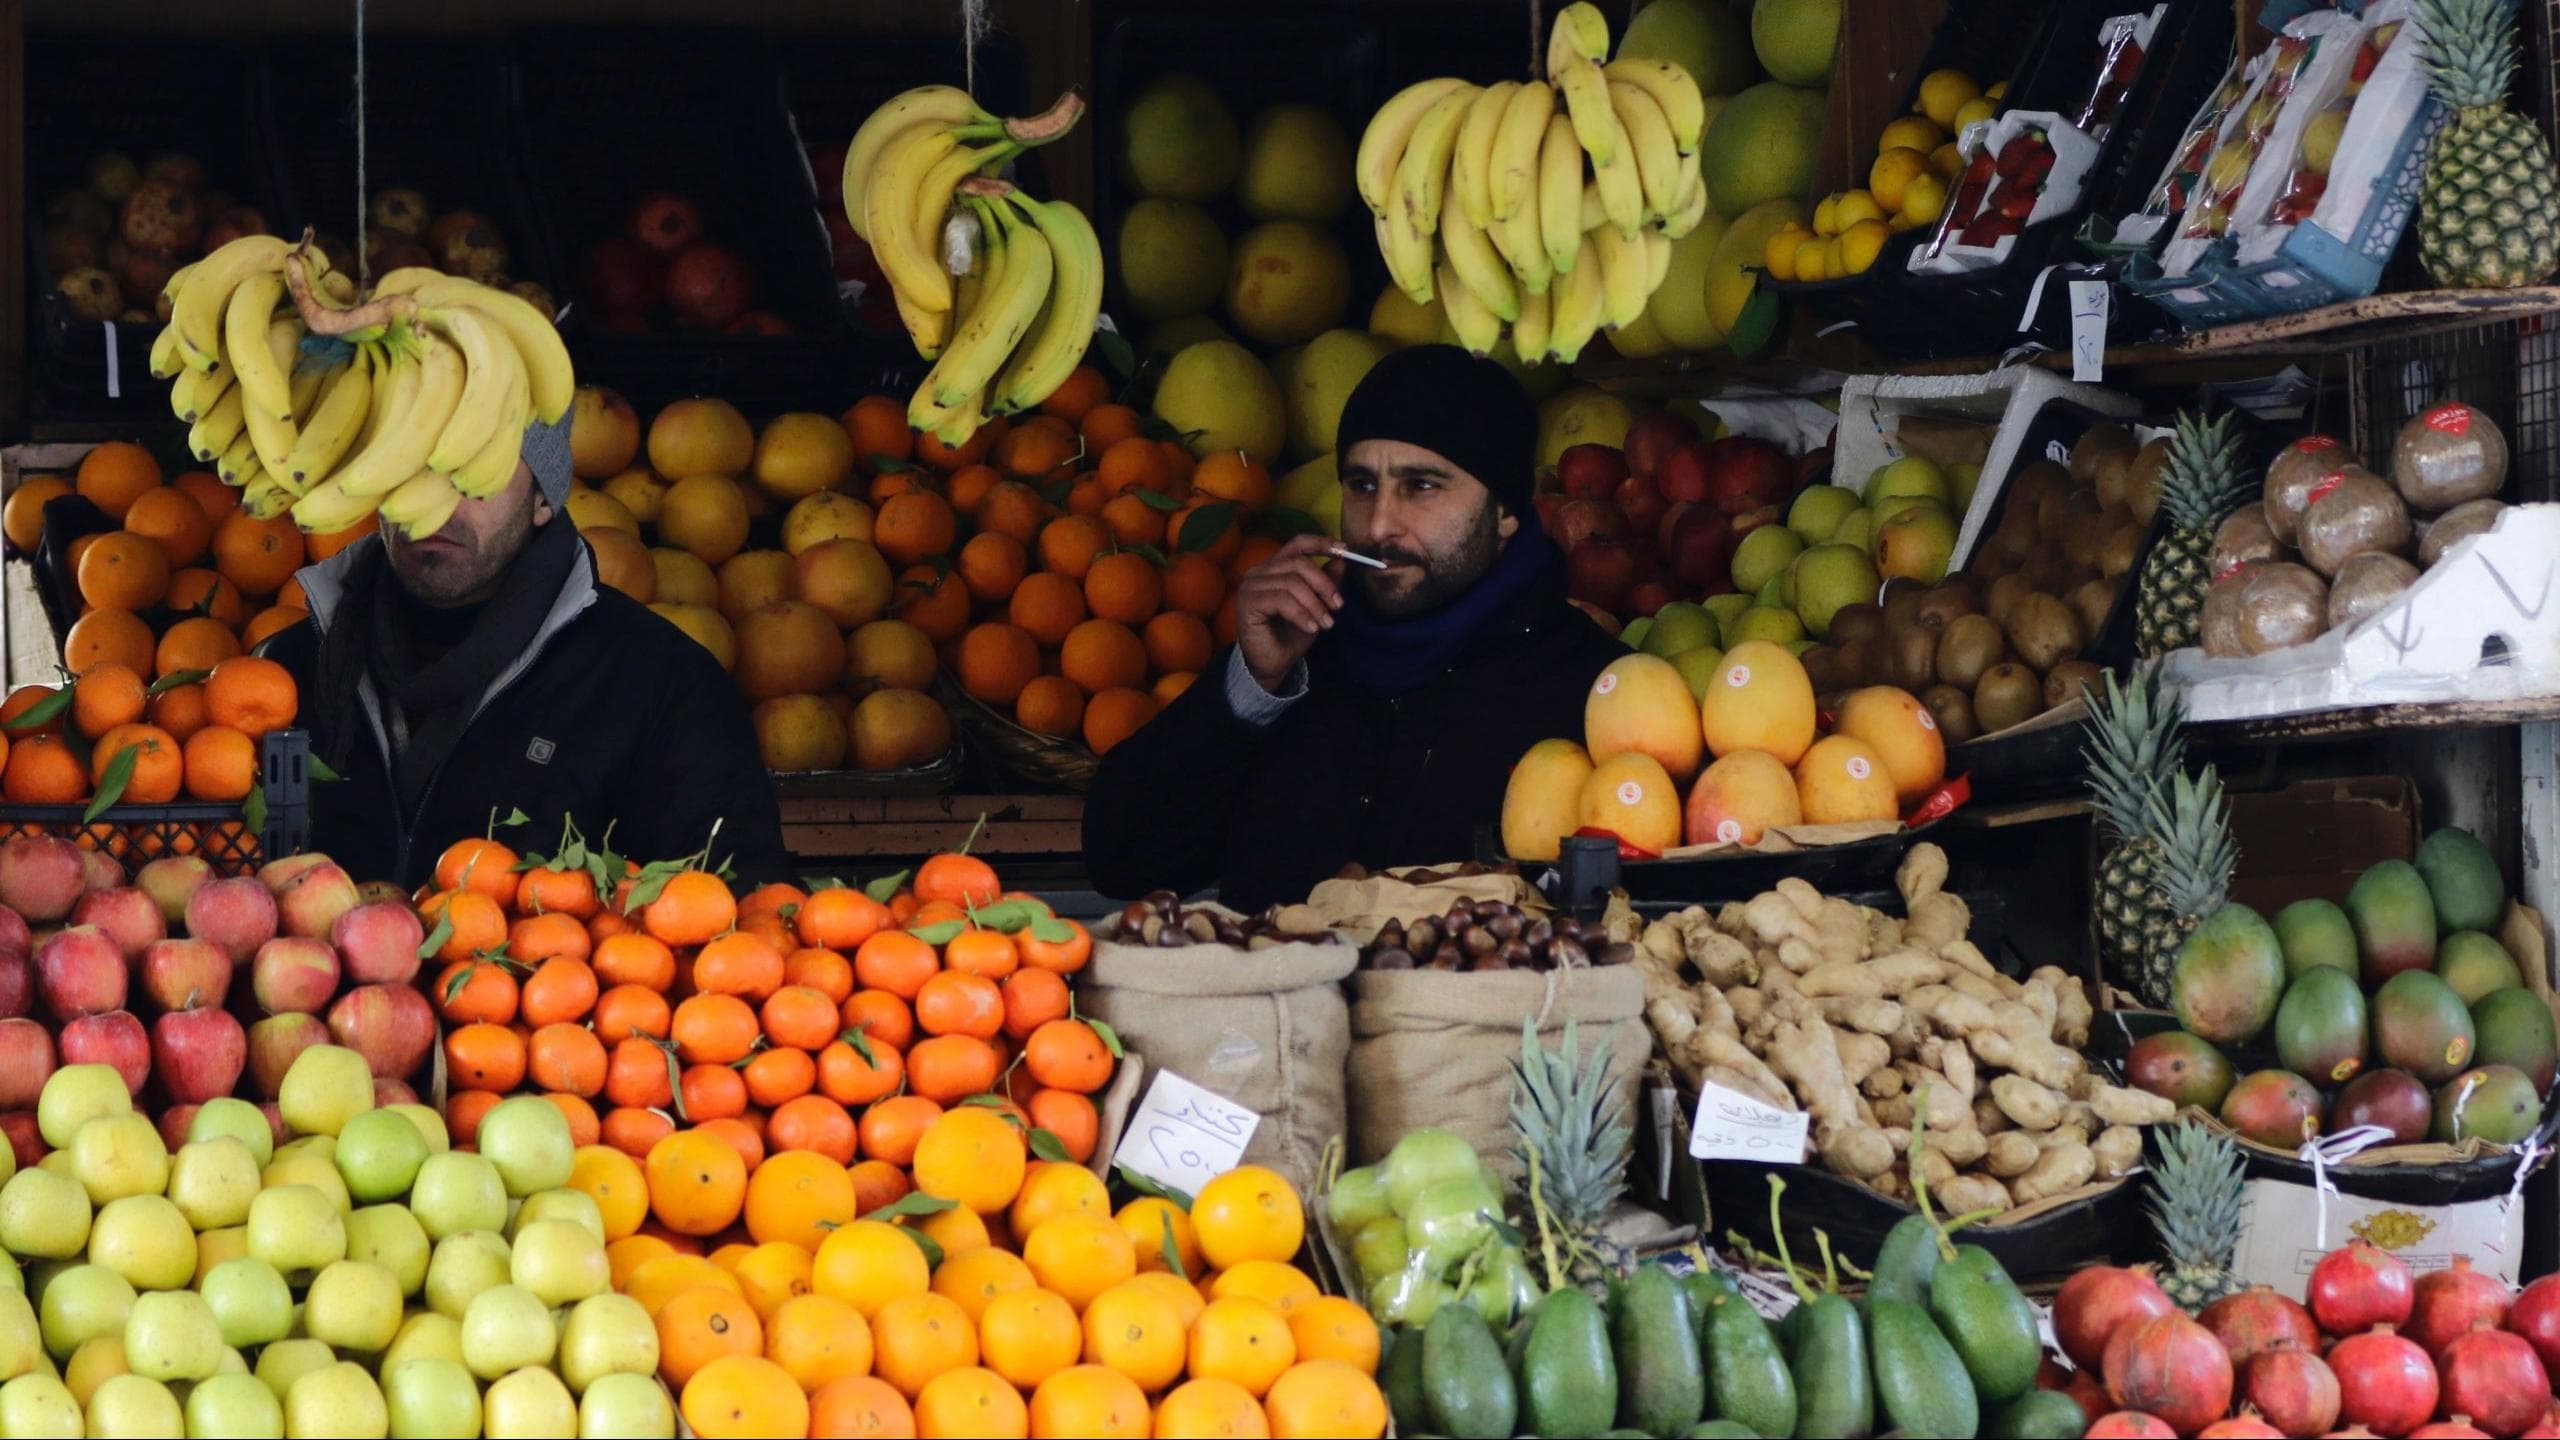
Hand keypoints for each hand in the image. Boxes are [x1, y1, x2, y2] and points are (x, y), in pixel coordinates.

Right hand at [1235, 534, 1343, 692]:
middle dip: (1323, 584)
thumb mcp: (1316, 606)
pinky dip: (1301, 614)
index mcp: (1275, 568)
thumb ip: (1325, 582)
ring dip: (1315, 604)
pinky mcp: (1247, 602)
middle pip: (1298, 563)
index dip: (1321, 543)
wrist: (1272, 664)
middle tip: (1337, 606)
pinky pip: (1281, 600)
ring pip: (1292, 582)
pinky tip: (1311, 628)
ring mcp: (1250, 585)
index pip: (1298, 544)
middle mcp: (1259, 572)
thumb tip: (1341, 559)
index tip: (1344, 550)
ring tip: (1326, 623)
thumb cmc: (1291, 635)